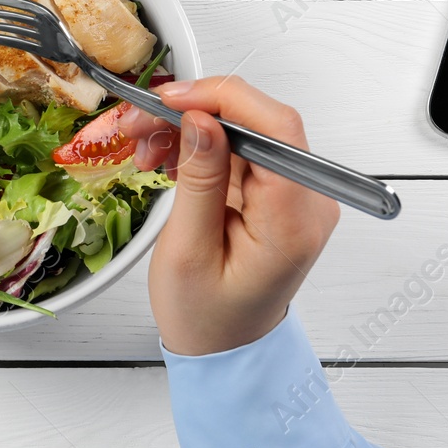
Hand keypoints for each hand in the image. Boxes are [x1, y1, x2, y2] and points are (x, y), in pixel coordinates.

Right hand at [118, 77, 339, 355]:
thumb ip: (200, 180)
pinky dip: (199, 144)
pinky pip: (239, 148)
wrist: (223, 349)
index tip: (172, 98)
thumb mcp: (188, 251)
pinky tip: (166, 156)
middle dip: (195, 110)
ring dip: (189, 126)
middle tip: (141, 121)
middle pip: (259, 122)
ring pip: (243, 129)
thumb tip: (201, 119)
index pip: (276, 129)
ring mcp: (292, 195)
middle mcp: (306, 202)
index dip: (223, 98)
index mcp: (292, 222)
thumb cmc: (207, 316)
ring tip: (145, 145)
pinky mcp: (275, 192)